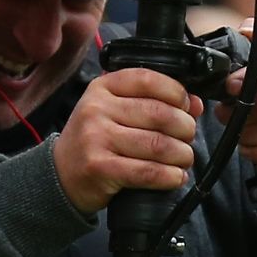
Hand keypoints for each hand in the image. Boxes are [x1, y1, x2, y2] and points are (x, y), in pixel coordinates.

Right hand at [53, 68, 203, 214]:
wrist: (61, 174)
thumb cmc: (97, 139)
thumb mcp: (117, 111)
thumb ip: (155, 101)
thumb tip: (195, 104)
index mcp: (103, 88)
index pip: (148, 79)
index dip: (177, 92)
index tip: (187, 107)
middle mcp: (97, 108)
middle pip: (159, 114)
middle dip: (185, 128)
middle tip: (188, 138)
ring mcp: (96, 138)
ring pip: (157, 144)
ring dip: (181, 155)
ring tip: (185, 159)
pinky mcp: (99, 167)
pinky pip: (147, 171)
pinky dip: (169, 176)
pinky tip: (176, 177)